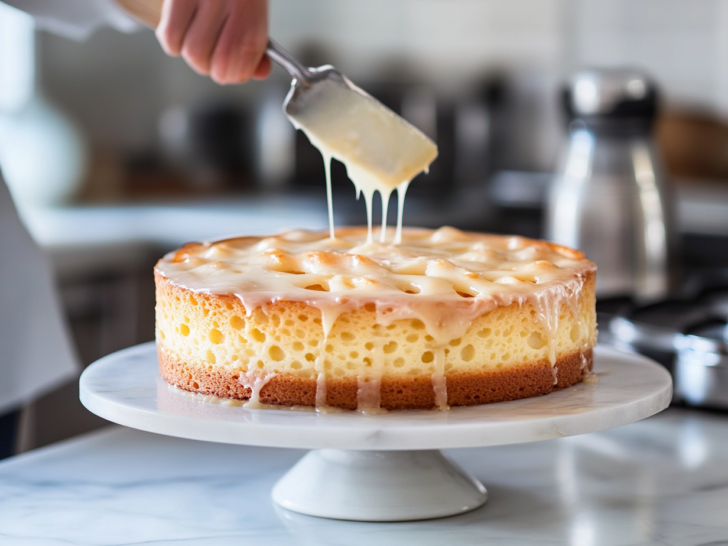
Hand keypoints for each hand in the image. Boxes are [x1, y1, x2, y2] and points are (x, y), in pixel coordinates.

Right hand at [155, 0, 270, 84]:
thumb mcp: (255, 11)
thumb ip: (258, 45)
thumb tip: (259, 71)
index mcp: (251, 5)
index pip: (241, 58)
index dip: (235, 73)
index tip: (233, 71)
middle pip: (215, 61)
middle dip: (212, 67)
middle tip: (214, 58)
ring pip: (191, 52)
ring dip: (193, 55)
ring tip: (199, 40)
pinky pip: (170, 36)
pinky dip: (174, 41)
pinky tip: (182, 30)